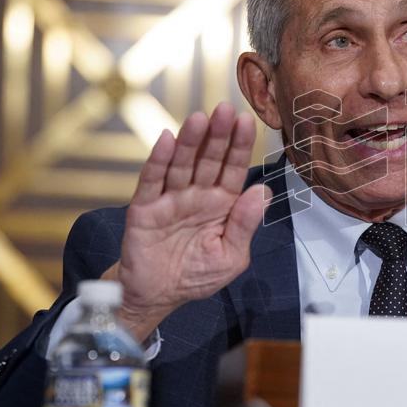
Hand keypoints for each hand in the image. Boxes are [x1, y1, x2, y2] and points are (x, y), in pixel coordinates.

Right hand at [102, 102, 267, 340]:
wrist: (157, 297)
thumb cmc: (196, 276)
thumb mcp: (231, 256)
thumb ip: (245, 224)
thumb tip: (262, 191)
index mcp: (222, 204)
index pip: (233, 168)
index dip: (239, 145)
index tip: (247, 122)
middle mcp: (197, 195)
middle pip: (209, 160)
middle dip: (218, 135)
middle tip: (225, 110)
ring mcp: (170, 199)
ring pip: (181, 164)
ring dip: (190, 141)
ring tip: (200, 119)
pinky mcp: (145, 208)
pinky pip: (152, 181)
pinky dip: (157, 160)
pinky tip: (165, 140)